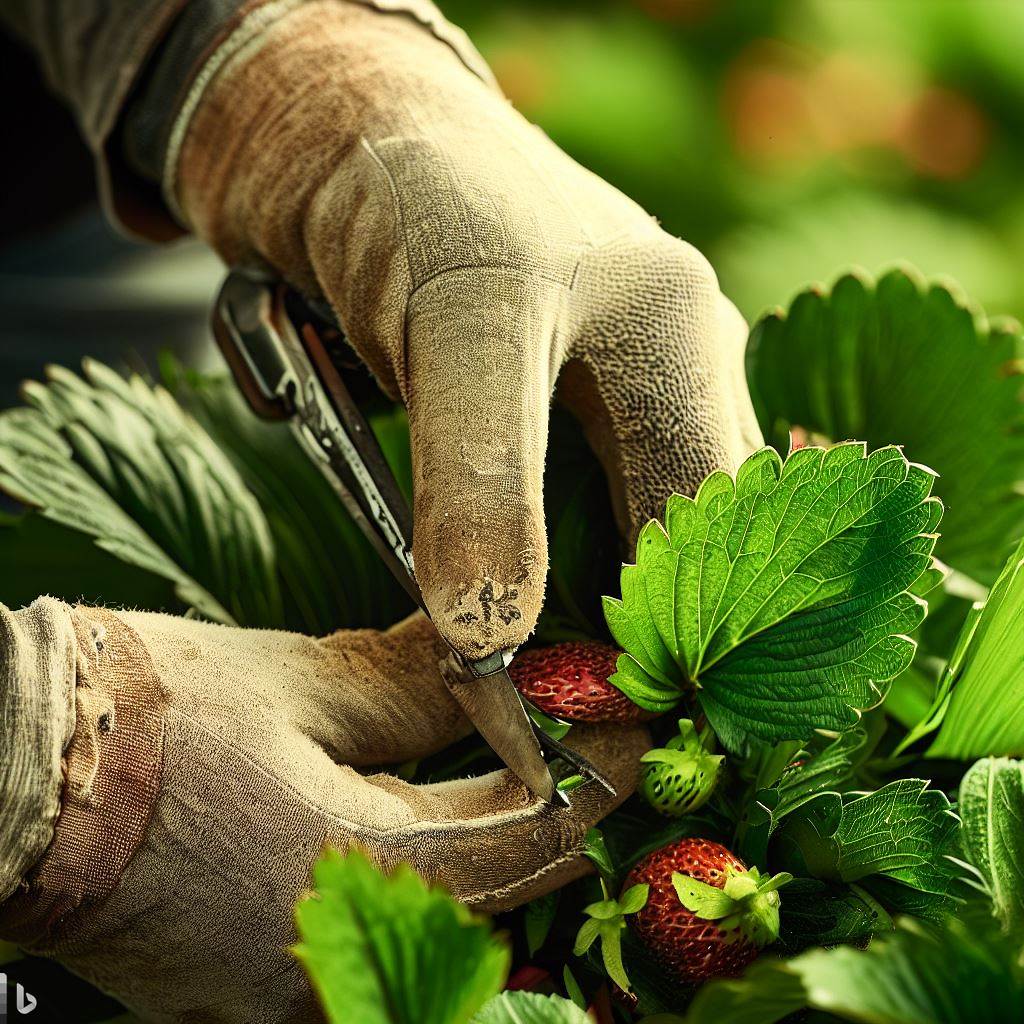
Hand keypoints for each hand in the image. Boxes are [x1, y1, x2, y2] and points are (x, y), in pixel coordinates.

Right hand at [0, 598, 645, 1022]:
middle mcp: (331, 959)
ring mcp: (285, 990)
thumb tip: (492, 662)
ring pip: (437, 926)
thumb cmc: (131, 720)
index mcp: (356, 872)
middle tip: (583, 745)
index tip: (633, 735)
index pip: (531, 838)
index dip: (596, 780)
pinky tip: (426, 818)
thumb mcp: (296, 683)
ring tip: (509, 772)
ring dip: (486, 847)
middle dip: (550, 817)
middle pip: (495, 893)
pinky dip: (418, 880)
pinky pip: (370, 945)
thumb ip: (416, 685)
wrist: (3, 772)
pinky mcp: (247, 990)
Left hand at [172, 0, 762, 659]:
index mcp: (681, 336)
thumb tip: (490, 634)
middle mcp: (672, 365)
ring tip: (549, 674)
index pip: (708, 517)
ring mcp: (620, 388)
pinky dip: (544, 563)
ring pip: (627, 524)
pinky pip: (574, 507)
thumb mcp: (457, 329)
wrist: (347, 141)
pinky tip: (517, 597)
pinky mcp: (561, 408)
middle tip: (577, 711)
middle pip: (684, 530)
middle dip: (639, 623)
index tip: (613, 714)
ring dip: (587, 598)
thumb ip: (479, 475)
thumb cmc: (416, 200)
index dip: (673, 623)